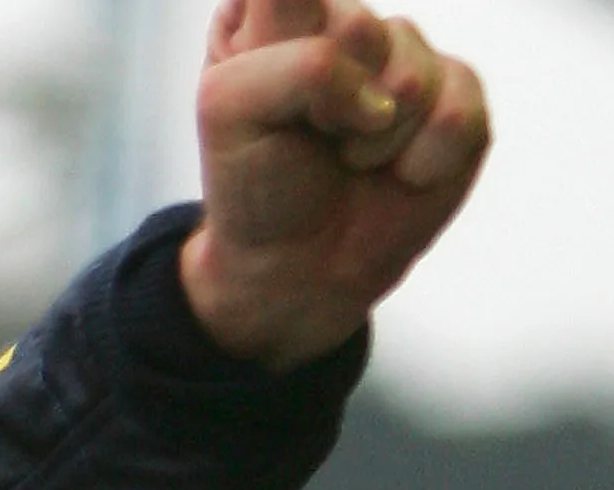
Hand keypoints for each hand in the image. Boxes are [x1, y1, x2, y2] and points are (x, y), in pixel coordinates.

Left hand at [180, 0, 489, 370]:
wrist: (296, 266)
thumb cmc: (255, 183)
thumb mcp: (230, 108)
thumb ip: (299, 60)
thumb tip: (389, 90)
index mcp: (273, 12)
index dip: (296, 49)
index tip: (281, 102)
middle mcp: (343, 21)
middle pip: (359, 28)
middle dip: (330, 102)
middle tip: (311, 136)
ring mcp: (405, 55)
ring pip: (412, 74)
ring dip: (373, 139)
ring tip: (349, 159)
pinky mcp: (457, 95)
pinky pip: (457, 112)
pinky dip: (418, 161)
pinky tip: (395, 172)